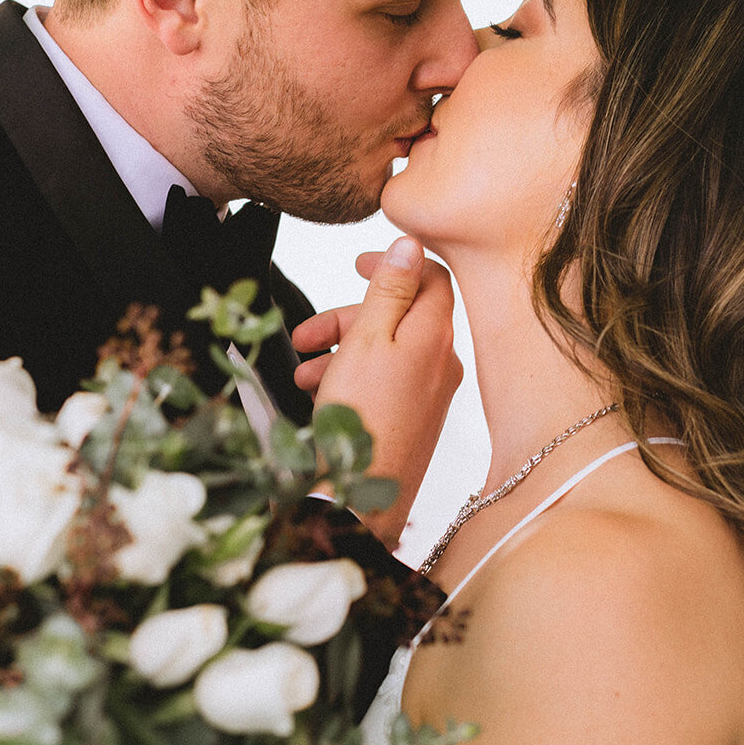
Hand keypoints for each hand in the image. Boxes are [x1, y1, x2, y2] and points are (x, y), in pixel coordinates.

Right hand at [293, 237, 461, 549]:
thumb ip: (389, 289)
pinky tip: (317, 396)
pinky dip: (350, 379)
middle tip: (306, 332)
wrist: (360, 500)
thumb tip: (411, 244)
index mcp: (434, 336)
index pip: (430, 278)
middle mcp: (441, 364)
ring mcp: (430, 395)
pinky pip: (384, 384)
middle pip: (398, 317)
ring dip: (339, 352)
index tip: (357, 266)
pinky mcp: (414, 422)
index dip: (394, 264)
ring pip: (384, 352)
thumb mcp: (365, 339)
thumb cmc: (358, 420)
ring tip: (302, 372)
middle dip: (347, 317)